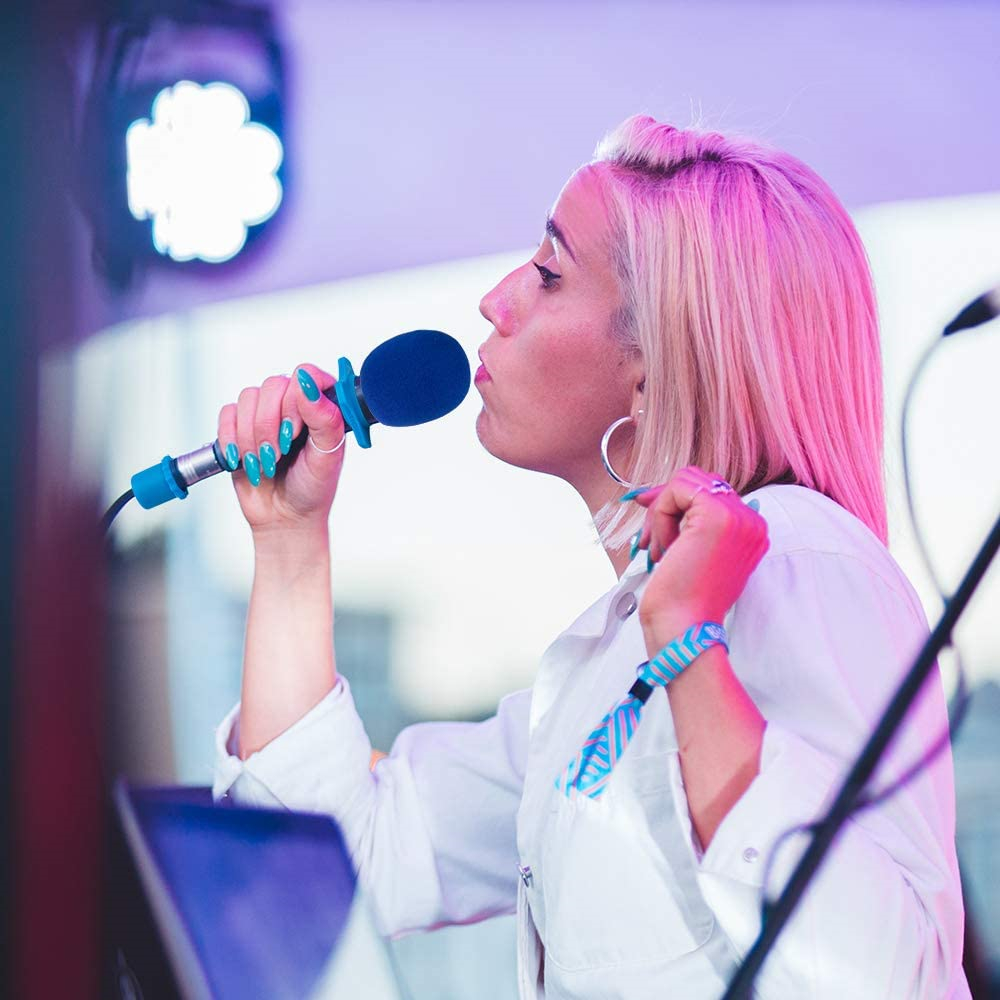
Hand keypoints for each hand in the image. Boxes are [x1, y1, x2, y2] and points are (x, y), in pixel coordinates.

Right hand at [216, 364, 346, 536]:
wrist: (285, 517)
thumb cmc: (313, 487)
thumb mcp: (328, 457)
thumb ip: (325, 419)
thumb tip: (308, 385)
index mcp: (322, 405)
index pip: (306, 374)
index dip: (296, 399)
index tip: (296, 431)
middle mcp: (293, 403)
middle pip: (273, 385)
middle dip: (271, 425)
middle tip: (279, 454)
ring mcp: (265, 412)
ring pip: (248, 397)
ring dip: (253, 437)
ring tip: (266, 463)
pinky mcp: (239, 425)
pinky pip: (227, 414)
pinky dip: (232, 439)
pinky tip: (243, 460)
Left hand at [631, 466, 768, 643]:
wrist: (686, 627)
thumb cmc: (684, 600)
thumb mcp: (689, 552)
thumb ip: (682, 520)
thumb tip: (646, 493)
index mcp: (751, 530)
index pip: (709, 492)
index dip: (674, 503)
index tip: (652, 524)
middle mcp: (752, 520)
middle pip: (696, 482)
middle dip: (664, 506)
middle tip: (650, 541)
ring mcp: (739, 516)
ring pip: (685, 482)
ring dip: (661, 513)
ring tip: (660, 549)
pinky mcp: (717, 515)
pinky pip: (675, 490)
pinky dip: (659, 515)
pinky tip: (663, 548)